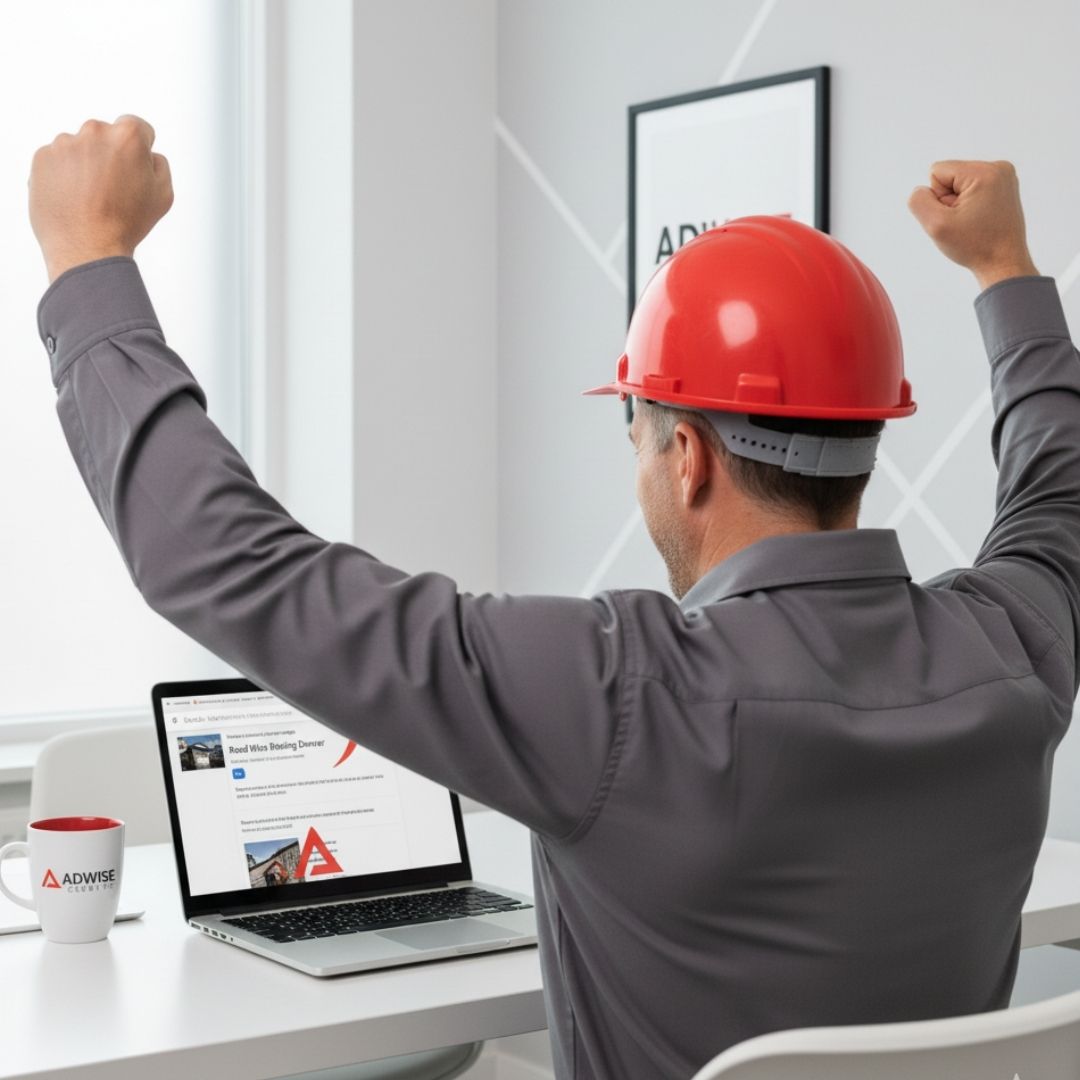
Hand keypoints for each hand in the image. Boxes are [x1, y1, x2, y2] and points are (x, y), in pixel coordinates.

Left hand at [28, 115, 172, 283]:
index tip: (135, 170)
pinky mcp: (43, 157)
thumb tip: (148, 154)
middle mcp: (94, 131)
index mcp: (128, 136)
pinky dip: (64, 175)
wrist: (86, 247)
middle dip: (110, 156)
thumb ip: (159, 164)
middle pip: (106, 136)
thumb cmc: (126, 223)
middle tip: (113, 190)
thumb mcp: (163, 195)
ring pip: (80, 148)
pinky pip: (58, 161)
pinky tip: (74, 199)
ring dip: (86, 165)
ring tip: (91, 198)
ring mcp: (65, 143)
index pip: (139, 128)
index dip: (141, 151)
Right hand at [908, 160, 1037, 290]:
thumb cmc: (974, 246)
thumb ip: (919, 201)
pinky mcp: (1004, 186)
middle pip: (949, 176)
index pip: (937, 172)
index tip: (955, 216)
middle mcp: (998, 167)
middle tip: (964, 222)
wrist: (1003, 263)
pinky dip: (969, 204)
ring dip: (958, 204)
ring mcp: (1004, 176)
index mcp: (984, 172)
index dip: (937, 198)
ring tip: (973, 221)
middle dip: (949, 200)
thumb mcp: (936, 226)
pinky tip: (979, 219)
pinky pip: (971, 188)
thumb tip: (922, 190)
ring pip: (959, 183)